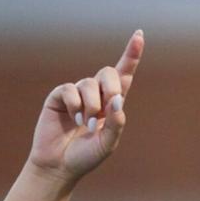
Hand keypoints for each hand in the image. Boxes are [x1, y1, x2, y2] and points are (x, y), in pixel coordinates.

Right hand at [28, 30, 144, 180]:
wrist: (59, 166)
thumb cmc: (86, 156)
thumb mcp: (107, 143)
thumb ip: (116, 123)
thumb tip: (118, 100)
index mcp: (112, 105)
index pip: (124, 75)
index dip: (132, 55)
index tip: (140, 34)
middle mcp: (95, 95)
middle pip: (108, 73)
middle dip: (111, 87)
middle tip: (108, 107)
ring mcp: (76, 94)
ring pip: (89, 84)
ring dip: (91, 106)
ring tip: (86, 125)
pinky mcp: (58, 97)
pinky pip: (69, 90)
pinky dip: (74, 105)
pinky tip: (74, 119)